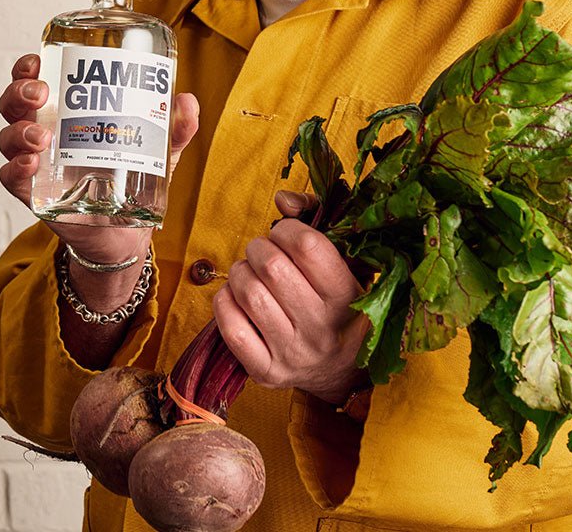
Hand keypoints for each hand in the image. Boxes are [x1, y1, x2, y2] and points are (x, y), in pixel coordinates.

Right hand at [0, 53, 198, 267]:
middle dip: (20, 91)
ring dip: (19, 131)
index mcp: (68, 111)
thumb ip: (176, 127)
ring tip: (41, 136)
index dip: (27, 68)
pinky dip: (15, 168)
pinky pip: (11, 178)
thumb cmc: (135, 177)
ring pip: (9, 138)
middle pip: (15, 104)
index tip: (36, 61)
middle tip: (40, 93)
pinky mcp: (35, 195)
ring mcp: (37, 163)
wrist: (128, 230)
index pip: (36, 80)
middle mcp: (44, 132)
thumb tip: (187, 102)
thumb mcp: (159, 148)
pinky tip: (31, 164)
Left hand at [212, 191, 368, 405]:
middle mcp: (322, 328)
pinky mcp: (266, 372)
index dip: (288, 229)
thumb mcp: (345, 263)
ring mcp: (293, 353)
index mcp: (347, 297)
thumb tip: (282, 198)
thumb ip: (316, 220)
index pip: (308, 247)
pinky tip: (235, 296)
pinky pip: (231, 328)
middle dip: (259, 247)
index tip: (286, 233)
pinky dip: (224, 302)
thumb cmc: (340, 305)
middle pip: (272, 267)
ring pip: (248, 293)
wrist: (342, 371)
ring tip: (248, 272)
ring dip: (240, 271)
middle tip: (263, 251)